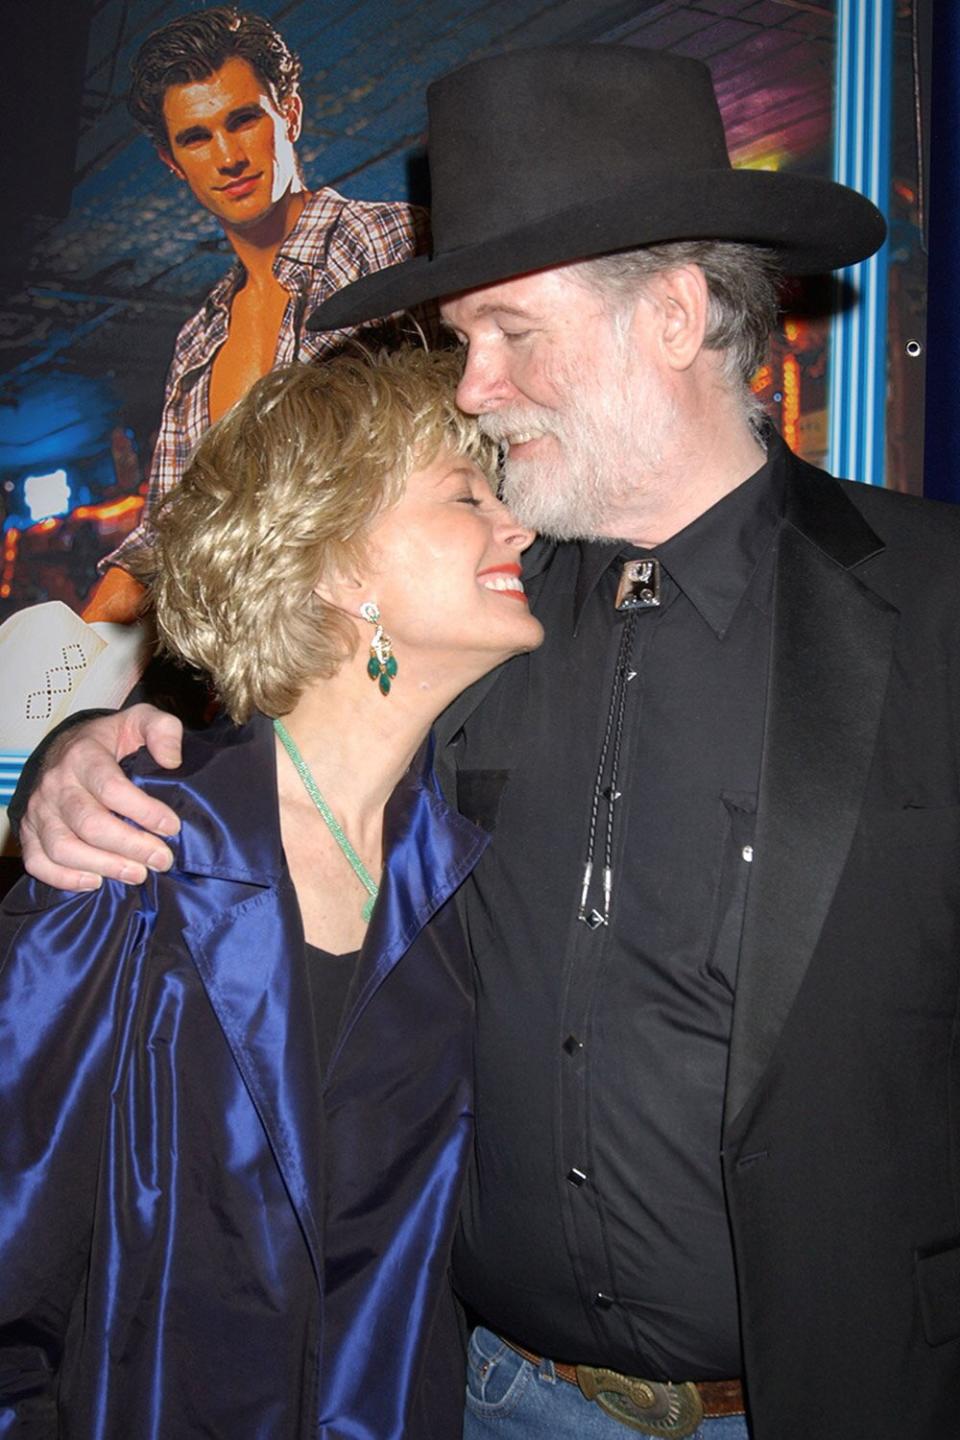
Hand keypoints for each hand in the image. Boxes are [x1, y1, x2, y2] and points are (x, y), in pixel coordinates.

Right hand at [19, 705, 182, 890]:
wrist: (67, 746)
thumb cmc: (111, 740)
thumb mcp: (139, 721)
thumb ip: (162, 730)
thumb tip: (172, 760)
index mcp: (84, 755)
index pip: (111, 787)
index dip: (144, 811)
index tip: (172, 826)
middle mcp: (57, 784)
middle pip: (89, 823)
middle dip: (131, 846)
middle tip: (162, 859)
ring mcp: (40, 810)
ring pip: (64, 848)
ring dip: (104, 866)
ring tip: (138, 874)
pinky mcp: (30, 831)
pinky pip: (39, 862)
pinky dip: (65, 878)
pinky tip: (96, 881)